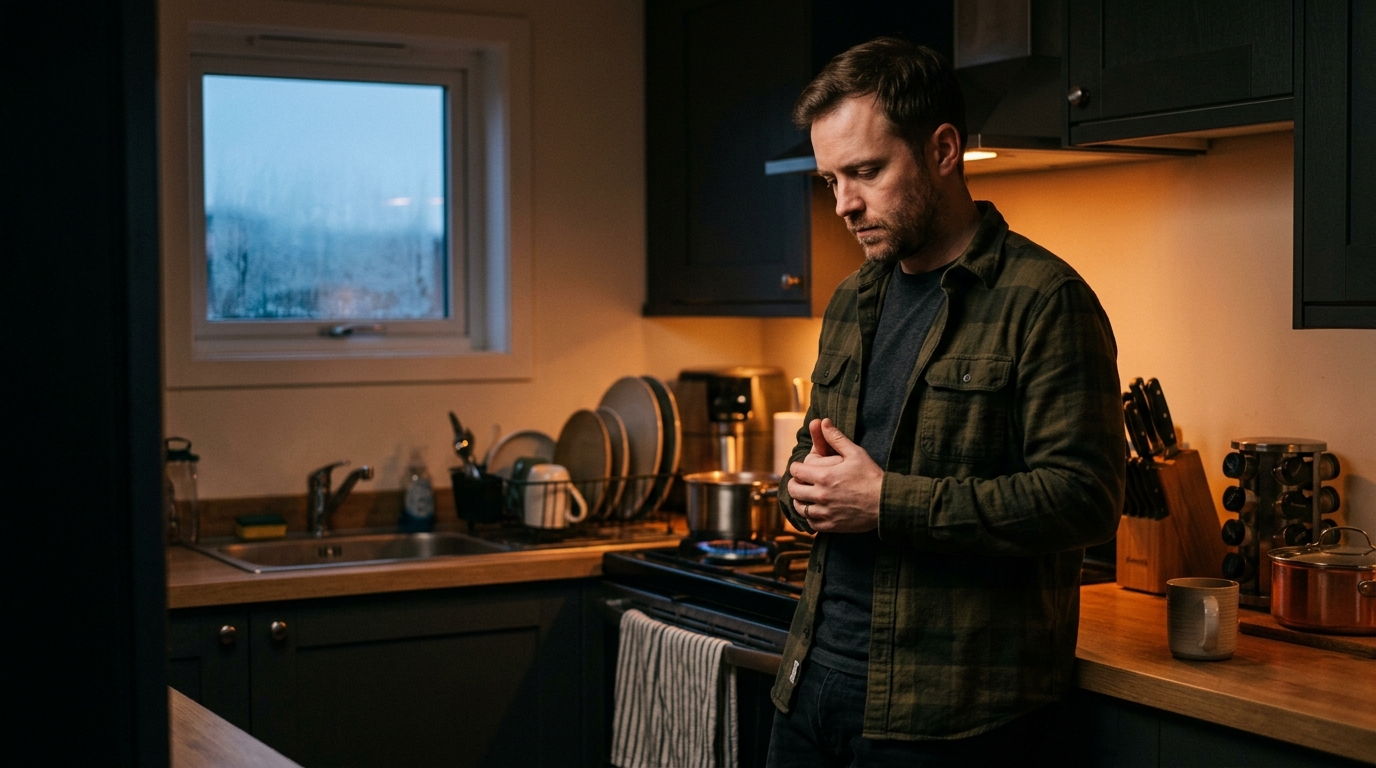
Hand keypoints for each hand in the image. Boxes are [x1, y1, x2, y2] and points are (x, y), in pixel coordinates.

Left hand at [787, 418, 882, 532]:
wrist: (886, 503)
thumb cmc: (871, 476)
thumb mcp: (855, 453)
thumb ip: (836, 438)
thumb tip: (823, 422)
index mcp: (824, 476)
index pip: (796, 471)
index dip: (797, 467)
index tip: (802, 468)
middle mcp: (821, 495)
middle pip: (793, 490)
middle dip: (795, 483)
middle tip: (801, 482)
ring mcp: (825, 512)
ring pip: (799, 508)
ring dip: (800, 500)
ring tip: (806, 496)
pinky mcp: (831, 526)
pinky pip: (810, 523)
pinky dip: (810, 517)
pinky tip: (816, 510)